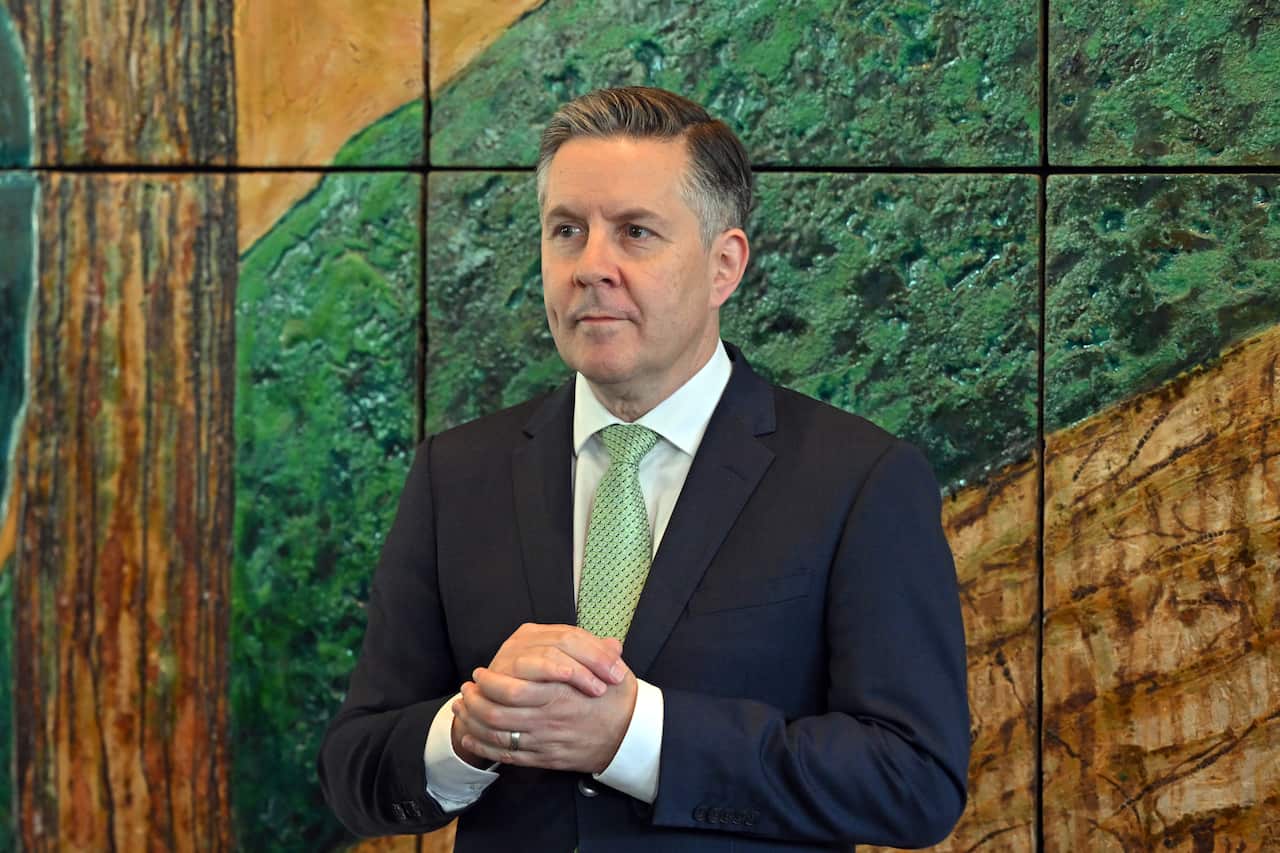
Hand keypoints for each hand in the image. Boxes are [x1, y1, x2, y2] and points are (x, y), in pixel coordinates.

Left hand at [452, 662, 637, 773]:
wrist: (633, 737)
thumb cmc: (619, 699)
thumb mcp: (608, 666)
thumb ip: (587, 649)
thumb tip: (567, 634)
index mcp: (558, 692)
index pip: (510, 688)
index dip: (488, 682)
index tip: (481, 673)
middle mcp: (547, 718)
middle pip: (496, 713)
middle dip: (474, 701)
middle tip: (467, 689)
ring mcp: (545, 741)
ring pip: (497, 735)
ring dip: (473, 721)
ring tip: (464, 709)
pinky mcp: (546, 759)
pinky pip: (508, 755)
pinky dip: (484, 747)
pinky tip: (471, 737)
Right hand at [486, 622, 625, 694]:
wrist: (493, 710)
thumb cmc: (533, 691)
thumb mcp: (563, 671)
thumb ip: (588, 658)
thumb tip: (616, 647)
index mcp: (540, 633)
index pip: (575, 634)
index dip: (599, 652)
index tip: (619, 672)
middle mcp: (523, 640)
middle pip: (564, 641)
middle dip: (592, 661)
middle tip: (612, 681)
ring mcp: (509, 655)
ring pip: (547, 654)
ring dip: (575, 672)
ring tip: (596, 689)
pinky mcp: (498, 673)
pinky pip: (526, 673)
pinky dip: (549, 676)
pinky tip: (565, 688)